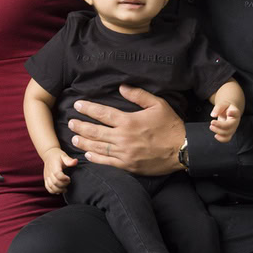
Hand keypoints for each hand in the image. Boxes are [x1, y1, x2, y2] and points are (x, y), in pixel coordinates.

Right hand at [42, 147, 77, 193]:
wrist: (49, 155)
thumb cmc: (58, 156)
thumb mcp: (64, 156)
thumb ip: (69, 160)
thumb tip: (76, 161)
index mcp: (54, 166)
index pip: (58, 175)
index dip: (64, 178)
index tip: (69, 178)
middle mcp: (49, 172)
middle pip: (55, 182)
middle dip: (63, 185)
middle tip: (68, 182)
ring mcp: (47, 177)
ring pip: (51, 187)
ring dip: (59, 190)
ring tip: (65, 189)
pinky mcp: (46, 180)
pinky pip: (48, 188)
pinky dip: (53, 191)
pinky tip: (59, 191)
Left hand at [68, 85, 184, 175]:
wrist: (183, 149)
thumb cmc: (171, 125)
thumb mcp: (158, 104)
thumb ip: (138, 95)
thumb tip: (121, 87)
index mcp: (129, 121)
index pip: (102, 113)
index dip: (88, 109)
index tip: (77, 105)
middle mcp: (123, 137)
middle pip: (95, 131)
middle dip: (80, 126)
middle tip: (70, 123)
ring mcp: (125, 153)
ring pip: (98, 147)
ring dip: (84, 142)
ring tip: (74, 138)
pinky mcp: (128, 166)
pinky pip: (107, 162)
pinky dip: (96, 158)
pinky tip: (88, 154)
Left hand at [209, 102, 240, 142]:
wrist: (229, 112)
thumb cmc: (226, 108)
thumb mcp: (222, 104)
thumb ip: (218, 108)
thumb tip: (213, 115)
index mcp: (235, 113)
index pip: (235, 113)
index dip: (233, 113)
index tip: (229, 112)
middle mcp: (236, 122)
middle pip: (230, 125)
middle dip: (220, 125)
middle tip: (212, 122)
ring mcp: (233, 128)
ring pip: (227, 133)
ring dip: (218, 131)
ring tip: (211, 126)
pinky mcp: (229, 133)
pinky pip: (227, 139)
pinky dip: (221, 139)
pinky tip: (215, 135)